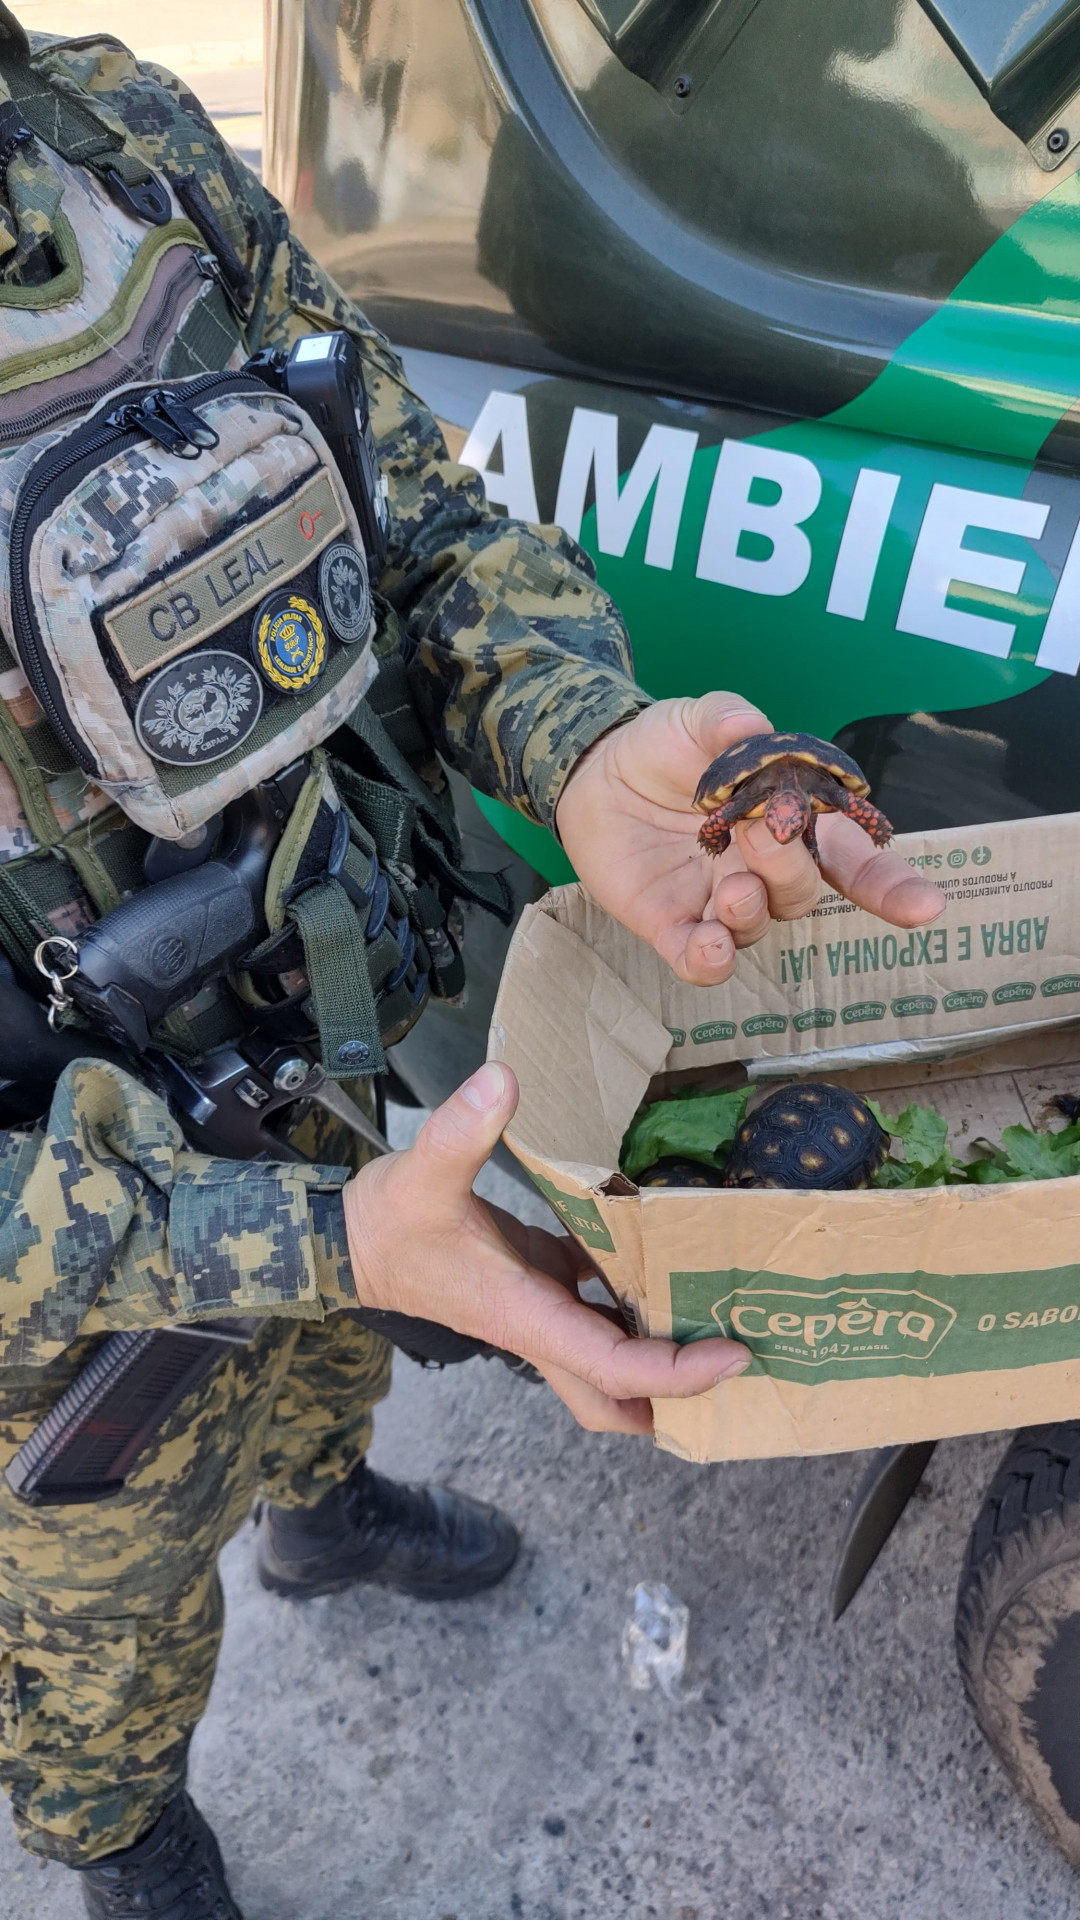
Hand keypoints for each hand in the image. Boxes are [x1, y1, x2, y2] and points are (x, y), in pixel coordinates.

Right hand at [343, 1061, 749, 1432]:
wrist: (349, 1242)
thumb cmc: (388, 1221)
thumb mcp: (423, 1172)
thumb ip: (462, 1129)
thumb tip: (502, 1080)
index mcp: (525, 1317)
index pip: (612, 1367)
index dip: (675, 1371)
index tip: (733, 1356)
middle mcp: (541, 1328)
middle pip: (615, 1399)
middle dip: (676, 1402)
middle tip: (741, 1371)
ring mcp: (541, 1312)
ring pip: (609, 1363)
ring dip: (661, 1356)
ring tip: (726, 1318)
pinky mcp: (540, 1285)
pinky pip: (597, 1311)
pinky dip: (634, 1302)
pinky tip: (673, 1259)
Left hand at [555, 693, 945, 986]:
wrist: (595, 771)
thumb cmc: (667, 747)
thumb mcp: (697, 719)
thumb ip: (728, 721)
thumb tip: (751, 727)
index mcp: (792, 822)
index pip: (854, 861)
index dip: (892, 888)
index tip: (926, 907)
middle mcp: (764, 870)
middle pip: (802, 891)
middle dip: (789, 869)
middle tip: (758, 833)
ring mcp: (719, 901)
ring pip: (757, 925)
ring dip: (753, 912)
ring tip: (731, 887)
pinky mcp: (672, 923)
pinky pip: (700, 960)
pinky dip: (710, 962)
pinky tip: (710, 948)